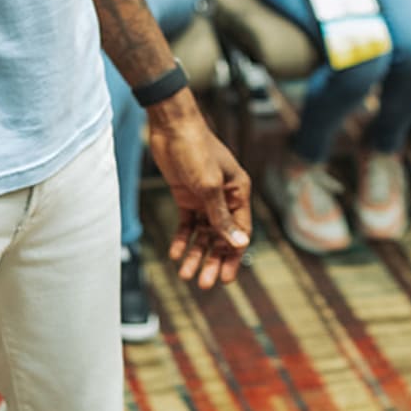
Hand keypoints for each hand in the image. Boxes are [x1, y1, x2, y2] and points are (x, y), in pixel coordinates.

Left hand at [144, 97, 251, 288]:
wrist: (171, 127)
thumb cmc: (196, 150)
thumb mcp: (209, 186)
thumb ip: (222, 217)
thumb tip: (239, 244)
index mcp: (239, 192)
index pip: (240, 231)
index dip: (233, 256)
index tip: (225, 279)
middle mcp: (225, 197)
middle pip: (221, 236)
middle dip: (212, 260)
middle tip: (204, 284)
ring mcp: (205, 197)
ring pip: (203, 233)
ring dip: (195, 254)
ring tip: (185, 275)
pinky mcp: (187, 195)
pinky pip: (187, 223)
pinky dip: (182, 239)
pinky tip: (175, 255)